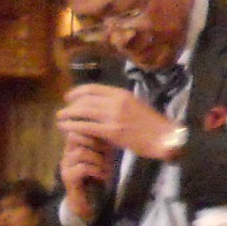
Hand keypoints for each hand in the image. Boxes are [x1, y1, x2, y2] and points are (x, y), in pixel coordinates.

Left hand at [58, 84, 180, 160]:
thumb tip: (103, 104)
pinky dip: (72, 126)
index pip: (93, 88)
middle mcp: (116, 102)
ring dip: (68, 114)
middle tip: (64, 110)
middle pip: (85, 99)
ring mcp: (113, 117)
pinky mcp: (112, 132)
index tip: (70, 96)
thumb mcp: (136, 105)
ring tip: (60, 118)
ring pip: (83, 111)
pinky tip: (65, 128)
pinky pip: (86, 127)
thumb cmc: (154, 124)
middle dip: (71, 104)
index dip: (78, 91)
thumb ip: (120, 103)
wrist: (165, 137)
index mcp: (122, 94)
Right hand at [58, 134, 113, 221]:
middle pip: (76, 136)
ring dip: (99, 160)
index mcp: (75, 143)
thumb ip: (105, 142)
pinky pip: (83, 168)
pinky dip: (97, 171)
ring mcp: (65, 164)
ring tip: (108, 168)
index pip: (80, 127)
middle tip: (110, 154)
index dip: (96, 131)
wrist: (90, 200)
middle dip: (97, 144)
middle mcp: (67, 151)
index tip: (110, 141)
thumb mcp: (105, 155)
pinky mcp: (67, 177)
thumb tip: (116, 127)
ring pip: (81, 152)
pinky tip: (104, 176)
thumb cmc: (99, 174)